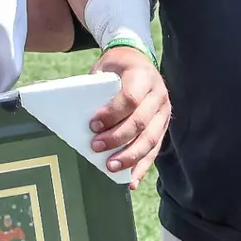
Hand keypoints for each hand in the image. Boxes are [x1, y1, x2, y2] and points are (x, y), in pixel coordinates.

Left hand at [87, 46, 168, 188]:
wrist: (138, 60)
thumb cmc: (116, 67)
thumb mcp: (105, 67)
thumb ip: (96, 88)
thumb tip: (76, 114)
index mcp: (143, 76)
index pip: (131, 99)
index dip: (112, 114)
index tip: (93, 125)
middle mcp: (158, 94)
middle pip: (141, 122)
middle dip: (117, 138)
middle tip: (96, 147)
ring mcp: (164, 112)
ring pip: (151, 139)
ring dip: (130, 156)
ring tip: (111, 167)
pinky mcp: (164, 126)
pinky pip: (155, 149)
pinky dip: (142, 166)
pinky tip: (131, 180)